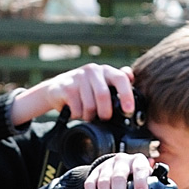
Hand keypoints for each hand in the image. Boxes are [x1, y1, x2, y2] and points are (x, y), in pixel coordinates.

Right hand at [10, 63, 134, 125]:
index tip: (128, 110)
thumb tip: (132, 77)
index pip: (120, 78)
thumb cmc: (85, 90)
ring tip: (88, 115)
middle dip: (105, 112)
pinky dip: (78, 115)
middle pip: (103, 95)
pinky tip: (76, 111)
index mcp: (106, 70)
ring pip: (90, 105)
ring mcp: (78, 77)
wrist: (56, 90)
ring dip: (90, 116)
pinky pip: (76, 108)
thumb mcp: (103, 85)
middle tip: (104, 118)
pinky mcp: (65, 86)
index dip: (126, 95)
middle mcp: (92, 70)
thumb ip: (117, 83)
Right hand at [84, 153, 153, 188]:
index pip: (139, 170)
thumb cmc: (137, 177)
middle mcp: (122, 160)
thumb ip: (150, 188)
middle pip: (118, 179)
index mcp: (138, 161)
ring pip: (103, 183)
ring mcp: (106, 165)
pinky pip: (90, 185)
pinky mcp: (94, 172)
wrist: (121, 165)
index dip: (140, 184)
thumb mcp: (147, 179)